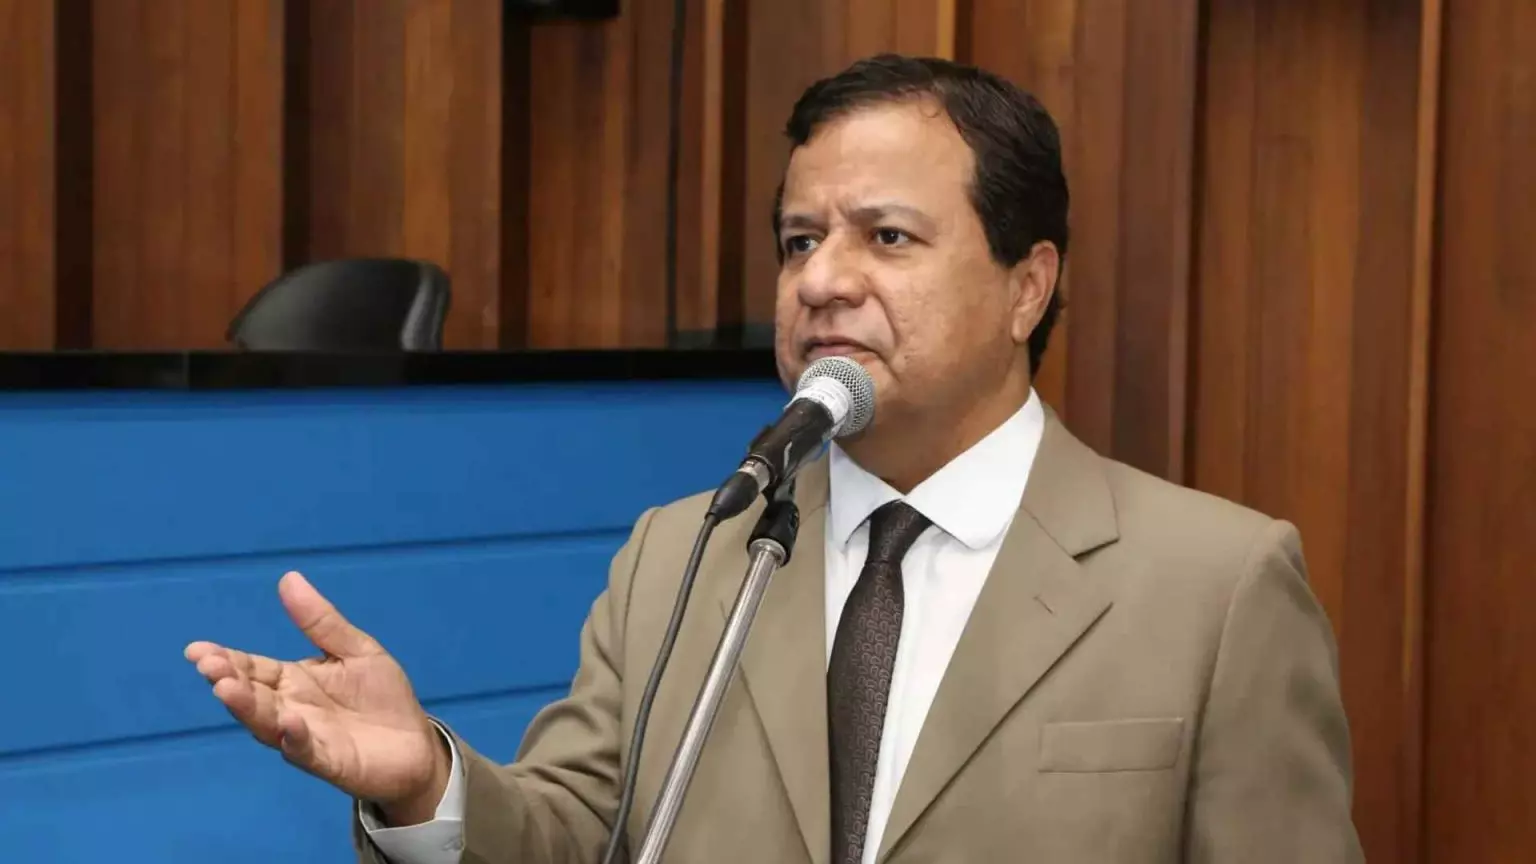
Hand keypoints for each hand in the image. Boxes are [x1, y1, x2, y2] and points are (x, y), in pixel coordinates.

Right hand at [185, 571, 449, 822]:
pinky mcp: (329, 761)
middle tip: (209, 666)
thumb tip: (288, 578)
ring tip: (228, 689)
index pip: (252, 667)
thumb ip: (321, 622)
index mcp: (293, 680)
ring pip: (268, 724)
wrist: (416, 745)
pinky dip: (294, 738)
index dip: (225, 659)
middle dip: (229, 680)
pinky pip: (305, 751)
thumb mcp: (355, 649)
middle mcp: (290, 709)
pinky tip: (288, 722)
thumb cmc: (381, 697)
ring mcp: (306, 736)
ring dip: (248, 708)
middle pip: (252, 695)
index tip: (196, 649)